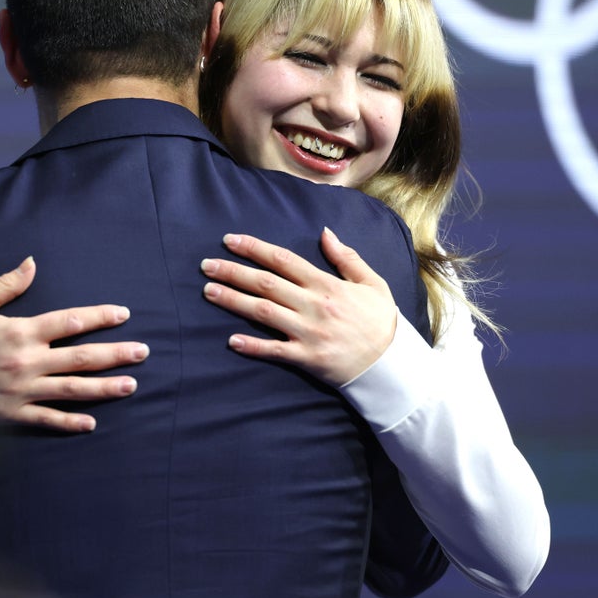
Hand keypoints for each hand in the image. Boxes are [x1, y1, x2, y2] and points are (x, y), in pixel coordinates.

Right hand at [0, 257, 147, 430]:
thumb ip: (6, 284)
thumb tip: (32, 262)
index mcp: (21, 331)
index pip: (69, 322)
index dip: (99, 317)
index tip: (123, 314)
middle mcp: (26, 361)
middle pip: (81, 357)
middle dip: (116, 354)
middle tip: (143, 352)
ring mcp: (20, 390)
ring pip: (71, 389)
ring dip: (104, 388)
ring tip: (131, 385)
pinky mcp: (10, 414)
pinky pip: (45, 419)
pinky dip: (69, 422)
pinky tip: (91, 422)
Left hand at [200, 228, 397, 385]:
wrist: (392, 364)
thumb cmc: (381, 322)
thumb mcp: (372, 282)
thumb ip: (346, 257)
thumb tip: (325, 232)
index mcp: (326, 284)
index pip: (283, 259)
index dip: (254, 248)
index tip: (230, 240)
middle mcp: (313, 305)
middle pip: (265, 283)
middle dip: (233, 271)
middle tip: (206, 265)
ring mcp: (308, 332)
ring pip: (263, 312)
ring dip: (233, 300)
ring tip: (208, 291)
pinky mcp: (307, 358)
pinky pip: (274, 350)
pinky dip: (252, 345)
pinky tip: (230, 340)